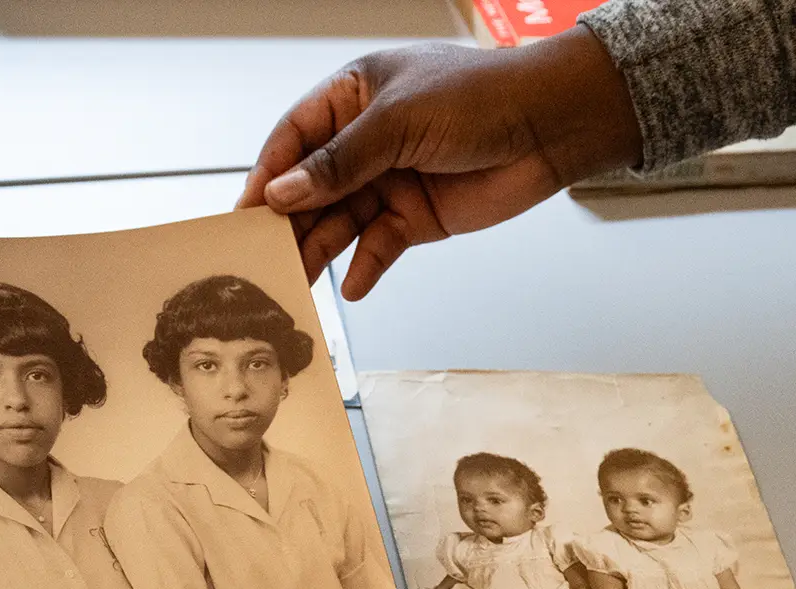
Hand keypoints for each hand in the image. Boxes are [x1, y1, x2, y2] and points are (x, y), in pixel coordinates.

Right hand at [238, 31, 640, 298]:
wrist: (550, 125)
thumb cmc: (480, 97)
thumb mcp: (399, 121)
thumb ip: (341, 162)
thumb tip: (284, 193)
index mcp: (353, 96)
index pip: (295, 138)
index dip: (270, 174)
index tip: (245, 211)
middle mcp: (367, 140)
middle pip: (313, 187)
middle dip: (289, 222)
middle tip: (263, 256)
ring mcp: (391, 180)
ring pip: (342, 221)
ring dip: (321, 250)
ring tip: (298, 281)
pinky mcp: (417, 217)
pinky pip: (379, 246)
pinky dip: (365, 266)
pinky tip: (349, 285)